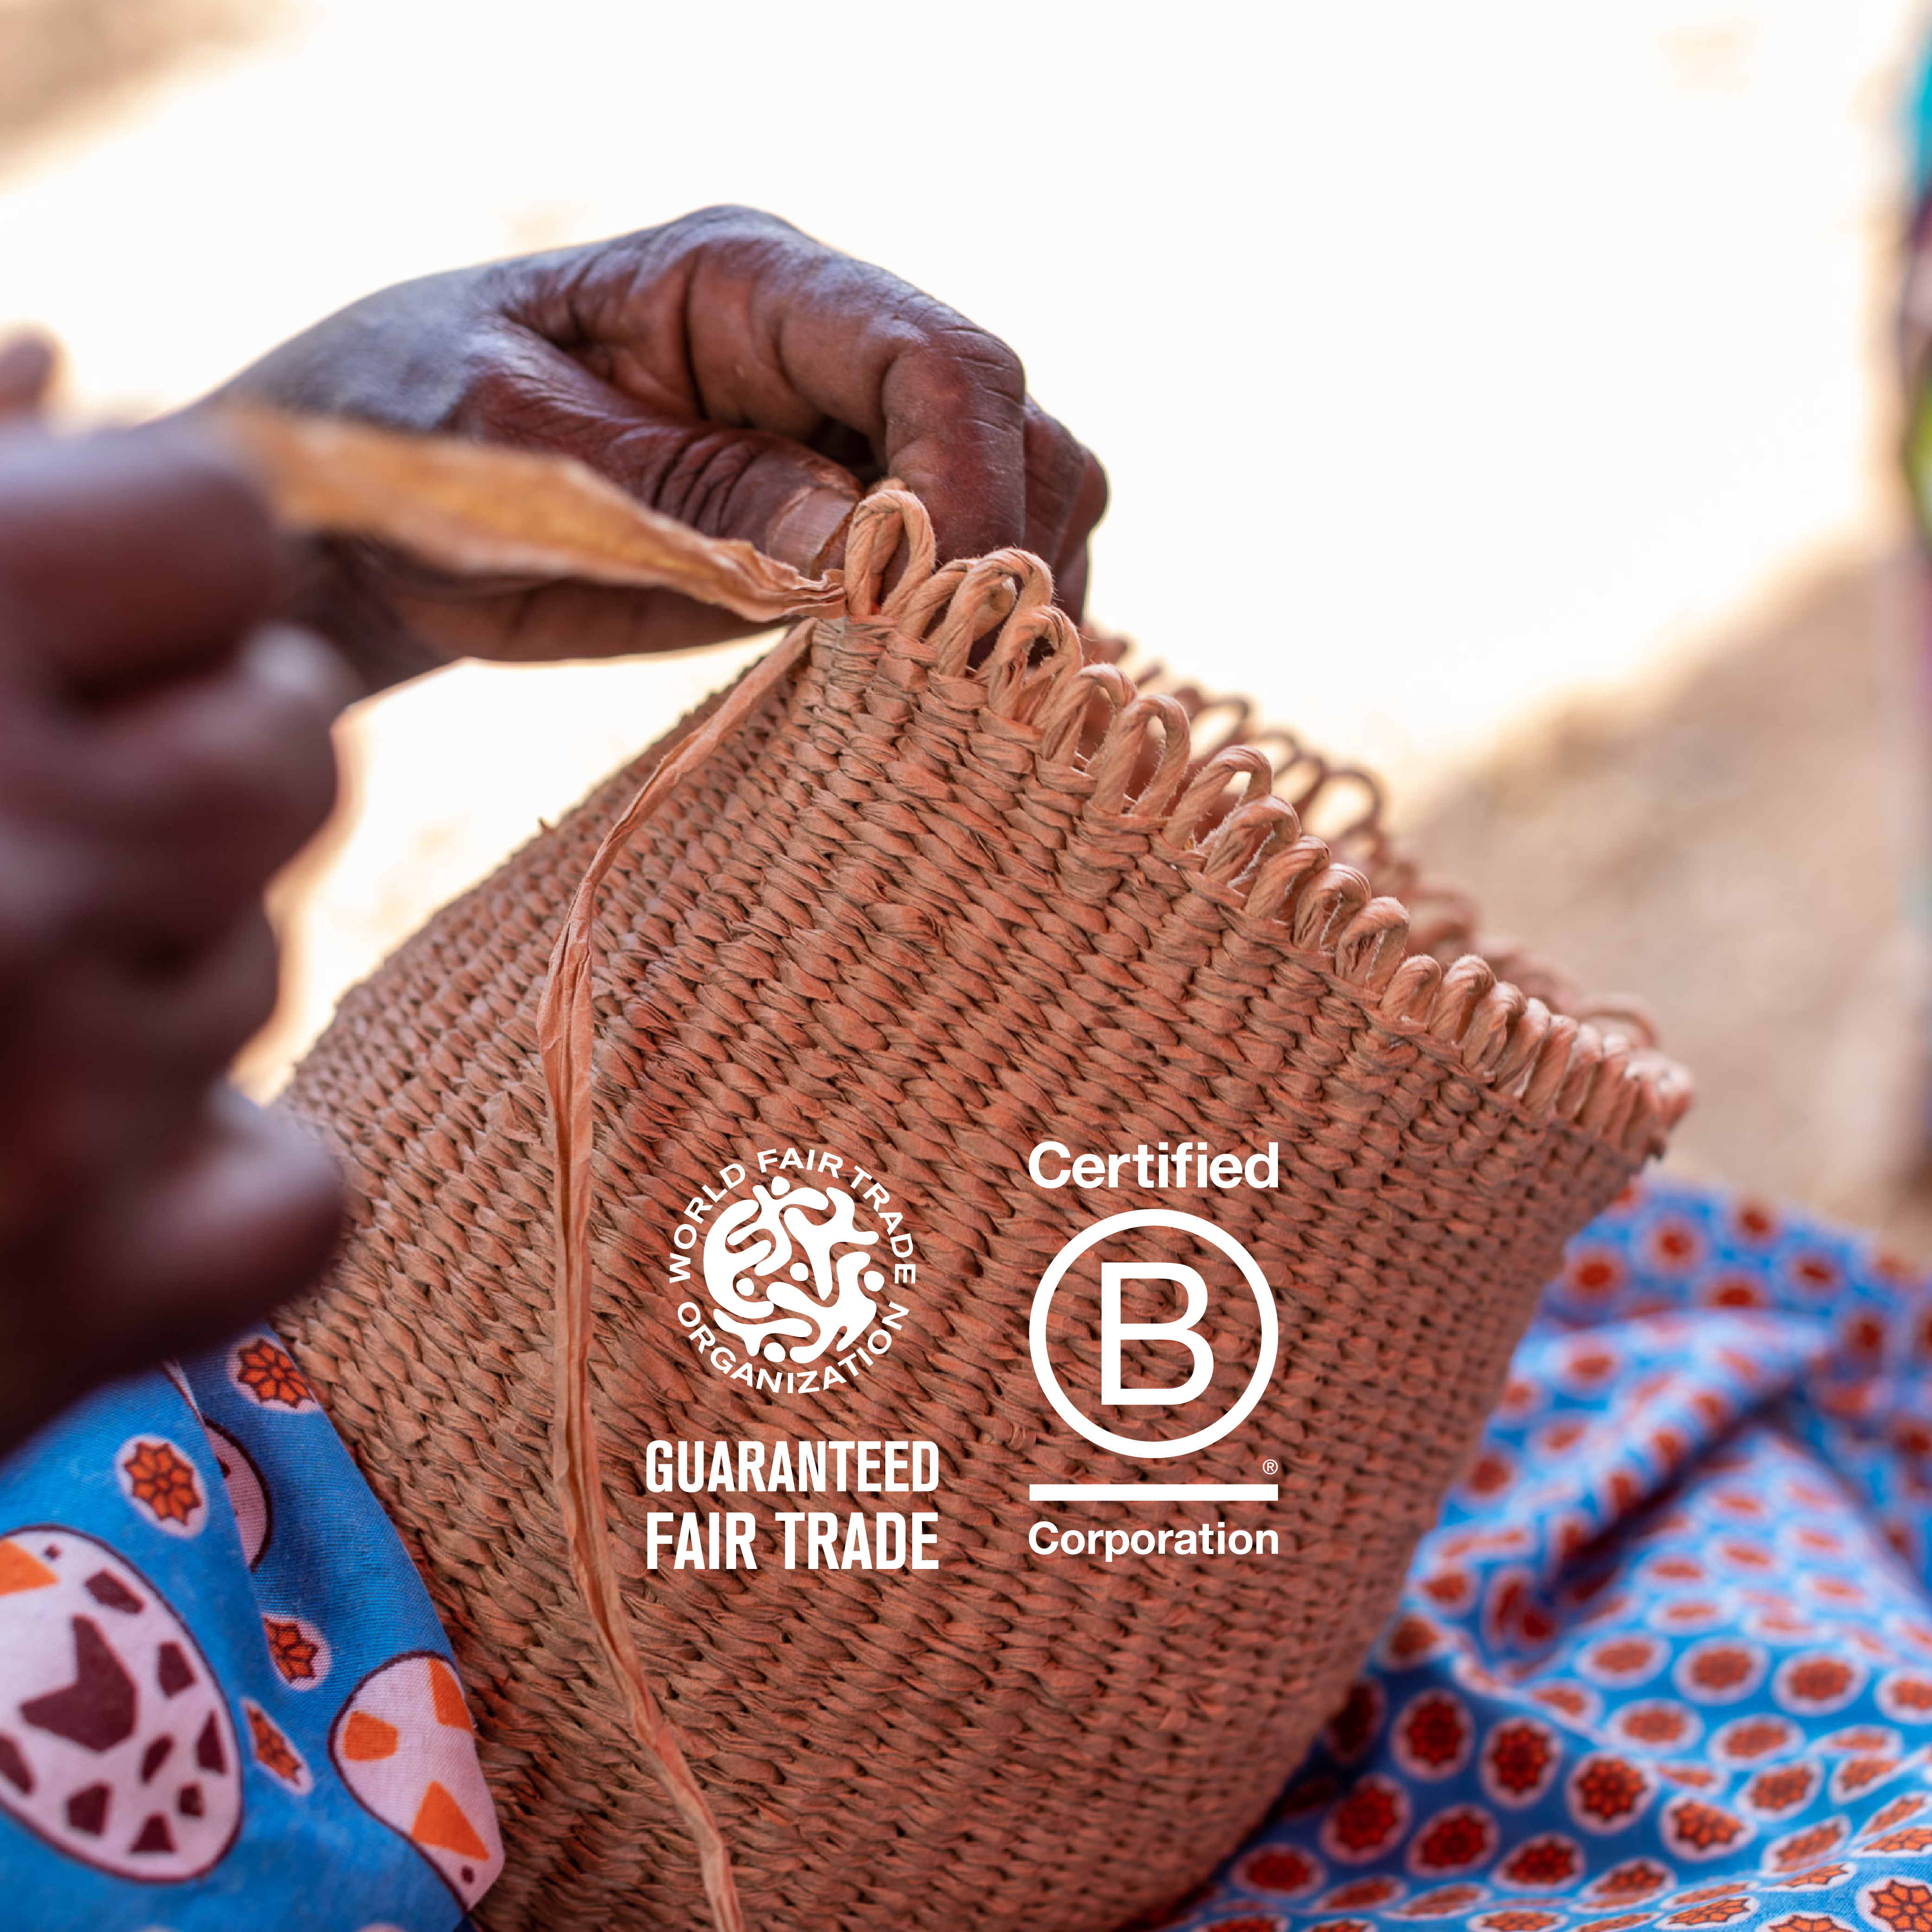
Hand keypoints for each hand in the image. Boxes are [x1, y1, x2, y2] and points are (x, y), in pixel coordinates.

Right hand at [0, 418, 347, 1457]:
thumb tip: (51, 374)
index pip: (220, 521)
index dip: (165, 555)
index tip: (95, 606)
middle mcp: (11, 858)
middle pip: (287, 743)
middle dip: (198, 750)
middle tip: (44, 798)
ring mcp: (56, 1098)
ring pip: (263, 960)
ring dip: (150, 959)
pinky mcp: (73, 1294)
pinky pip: (289, 1200)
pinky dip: (213, 1180)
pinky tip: (75, 1160)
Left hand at [215, 206, 1106, 686]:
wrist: (367, 508)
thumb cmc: (410, 447)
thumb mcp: (515, 452)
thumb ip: (685, 489)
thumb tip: (858, 544)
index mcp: (747, 284)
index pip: (935, 361)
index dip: (969, 483)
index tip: (933, 607)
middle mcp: (824, 353)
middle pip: (1013, 428)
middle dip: (1008, 551)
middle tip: (956, 674)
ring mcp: (841, 445)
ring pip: (1022, 501)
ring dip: (1011, 605)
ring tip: (959, 698)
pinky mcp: (836, 537)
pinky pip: (961, 578)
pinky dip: (974, 642)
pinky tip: (938, 698)